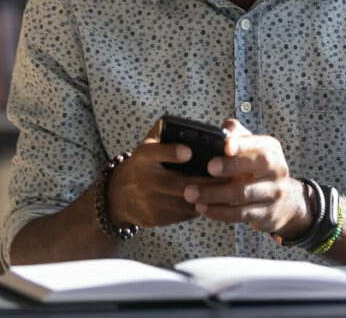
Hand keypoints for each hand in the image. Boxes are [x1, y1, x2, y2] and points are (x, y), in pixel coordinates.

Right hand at [106, 119, 229, 228]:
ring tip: (227, 188)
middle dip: (204, 180)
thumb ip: (165, 132)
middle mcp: (144, 180)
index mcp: (142, 157)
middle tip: (227, 175)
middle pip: (176, 183)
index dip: (170, 152)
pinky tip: (215, 200)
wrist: (118, 197)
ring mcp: (150, 202)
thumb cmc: (143, 165)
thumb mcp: (148, 146)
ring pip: (184, 201)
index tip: (188, 151)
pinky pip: (184, 214)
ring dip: (207, 196)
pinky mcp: (158, 218)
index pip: (153, 153)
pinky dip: (201, 207)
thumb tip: (191, 126)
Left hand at [183, 119, 312, 237]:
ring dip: (215, 194)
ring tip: (191, 193)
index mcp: (271, 149)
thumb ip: (236, 135)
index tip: (225, 146)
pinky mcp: (266, 214)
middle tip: (207, 168)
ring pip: (243, 194)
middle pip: (255, 166)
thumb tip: (218, 132)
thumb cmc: (257, 168)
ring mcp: (274, 193)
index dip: (242, 145)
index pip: (258, 144)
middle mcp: (277, 169)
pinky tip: (202, 208)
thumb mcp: (252, 148)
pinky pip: (240, 214)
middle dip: (230, 167)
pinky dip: (219, 212)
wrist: (283, 201)